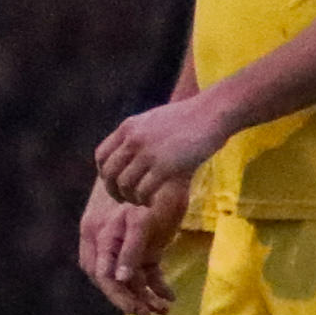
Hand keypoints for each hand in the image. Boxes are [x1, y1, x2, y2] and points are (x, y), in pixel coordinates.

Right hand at [78, 180, 187, 314]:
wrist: (164, 169)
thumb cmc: (152, 193)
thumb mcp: (141, 222)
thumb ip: (130, 249)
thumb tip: (120, 279)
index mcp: (100, 235)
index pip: (102, 274)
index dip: (117, 293)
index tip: (135, 309)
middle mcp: (107, 241)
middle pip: (113, 280)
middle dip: (130, 299)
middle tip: (149, 314)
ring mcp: (124, 244)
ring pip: (130, 278)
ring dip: (145, 296)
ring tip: (164, 310)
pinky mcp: (142, 245)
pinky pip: (144, 270)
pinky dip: (155, 284)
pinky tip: (169, 296)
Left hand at [96, 90, 231, 205]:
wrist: (213, 113)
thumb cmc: (191, 117)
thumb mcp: (155, 119)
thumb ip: (139, 134)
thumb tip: (131, 153)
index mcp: (128, 127)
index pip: (102, 155)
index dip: (104, 173)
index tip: (113, 182)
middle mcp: (134, 140)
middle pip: (110, 173)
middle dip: (113, 190)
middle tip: (122, 199)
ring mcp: (149, 153)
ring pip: (125, 184)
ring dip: (130, 197)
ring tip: (140, 201)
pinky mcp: (166, 167)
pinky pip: (144, 190)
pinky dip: (144, 199)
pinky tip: (151, 201)